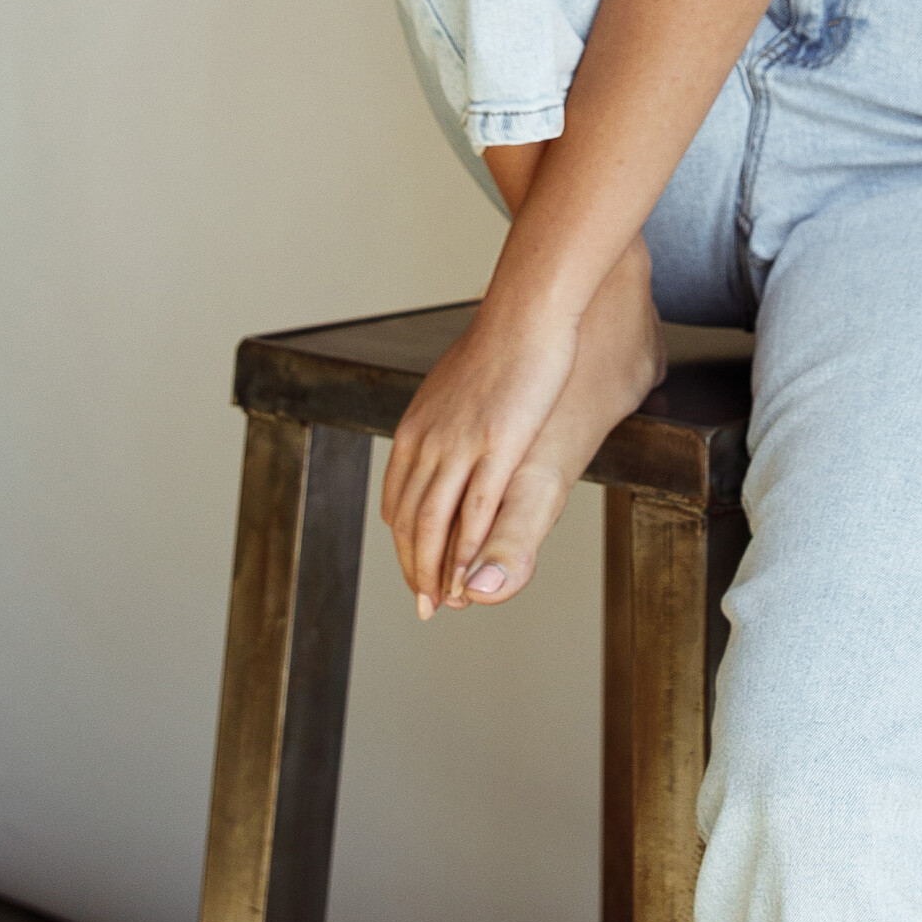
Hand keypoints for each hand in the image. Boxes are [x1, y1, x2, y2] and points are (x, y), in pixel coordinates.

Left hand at [380, 294, 578, 616]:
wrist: (523, 315)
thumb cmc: (501, 347)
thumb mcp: (455, 388)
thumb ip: (442, 421)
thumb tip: (436, 435)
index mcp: (414, 431)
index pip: (398, 504)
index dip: (404, 546)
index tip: (416, 571)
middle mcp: (427, 443)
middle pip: (410, 523)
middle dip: (416, 570)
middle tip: (426, 606)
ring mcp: (459, 446)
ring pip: (436, 524)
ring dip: (438, 570)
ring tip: (447, 601)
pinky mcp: (496, 448)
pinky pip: (476, 509)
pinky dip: (470, 549)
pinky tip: (474, 573)